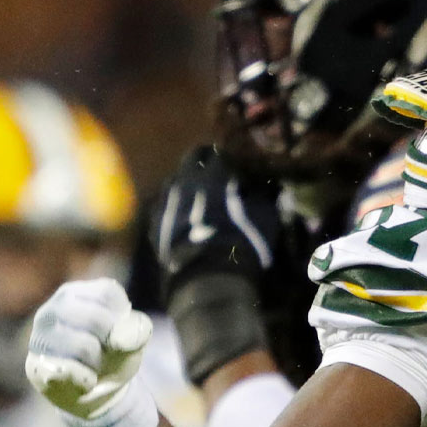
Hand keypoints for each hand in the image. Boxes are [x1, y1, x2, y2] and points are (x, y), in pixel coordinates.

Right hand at [26, 279, 152, 420]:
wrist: (99, 389)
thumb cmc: (115, 351)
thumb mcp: (135, 335)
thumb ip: (136, 329)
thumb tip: (118, 339)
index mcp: (76, 292)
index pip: (108, 293)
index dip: (123, 315)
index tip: (119, 328)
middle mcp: (52, 309)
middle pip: (96, 318)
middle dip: (111, 340)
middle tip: (106, 349)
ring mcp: (40, 337)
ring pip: (84, 346)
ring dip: (99, 361)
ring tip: (93, 363)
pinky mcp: (36, 366)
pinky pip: (69, 372)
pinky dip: (87, 380)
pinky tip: (85, 380)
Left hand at [153, 146, 280, 285]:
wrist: (207, 274)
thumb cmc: (242, 240)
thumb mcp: (266, 216)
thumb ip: (266, 195)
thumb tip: (273, 186)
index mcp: (214, 174)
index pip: (218, 153)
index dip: (227, 157)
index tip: (234, 163)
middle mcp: (185, 180)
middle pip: (190, 159)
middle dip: (202, 161)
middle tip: (214, 171)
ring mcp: (165, 200)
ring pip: (174, 180)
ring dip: (185, 182)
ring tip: (196, 194)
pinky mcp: (153, 222)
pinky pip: (163, 205)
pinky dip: (174, 206)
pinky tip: (183, 215)